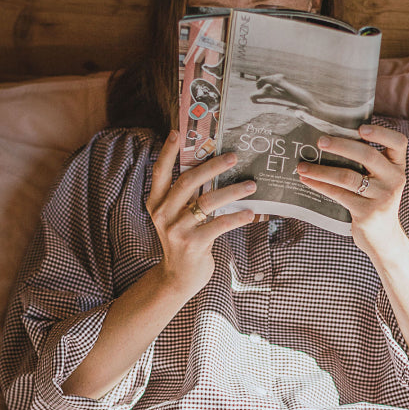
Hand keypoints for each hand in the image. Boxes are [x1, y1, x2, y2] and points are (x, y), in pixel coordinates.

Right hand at [146, 131, 256, 298]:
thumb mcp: (176, 216)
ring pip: (206, 203)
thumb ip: (185, 195)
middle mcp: (163, 213)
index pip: (160, 171)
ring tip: (252, 184)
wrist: (178, 277)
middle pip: (186, 182)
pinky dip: (236, 218)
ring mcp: (176, 230)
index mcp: (156, 202)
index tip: (178, 132)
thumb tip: (210, 167)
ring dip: (232, 191)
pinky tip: (251, 213)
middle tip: (233, 157)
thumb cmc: (183, 239)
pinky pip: (218, 225)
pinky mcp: (193, 244)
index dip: (168, 151)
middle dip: (212, 166)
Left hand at [296, 123, 407, 259]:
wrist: (383, 238)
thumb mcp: (381, 180)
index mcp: (398, 167)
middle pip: (368, 155)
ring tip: (302, 166)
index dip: (381, 132)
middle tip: (320, 141)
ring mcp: (382, 197)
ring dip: (321, 170)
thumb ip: (369, 162)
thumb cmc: (376, 201)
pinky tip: (307, 181)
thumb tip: (332, 138)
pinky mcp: (367, 213)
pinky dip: (320, 186)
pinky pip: (339, 194)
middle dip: (341, 146)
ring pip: (348, 177)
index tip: (360, 128)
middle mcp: (394, 180)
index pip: (398, 143)